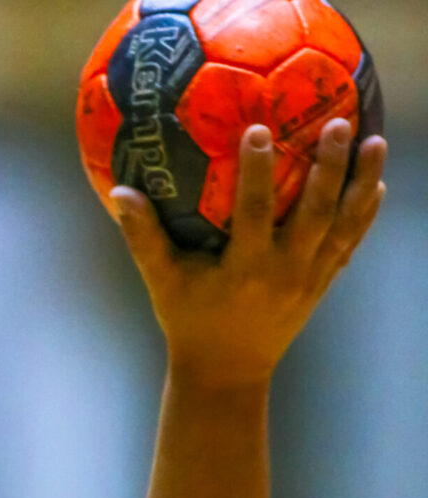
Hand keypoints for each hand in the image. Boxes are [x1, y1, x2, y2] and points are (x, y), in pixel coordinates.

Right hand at [111, 119, 386, 387]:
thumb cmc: (190, 323)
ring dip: (361, 183)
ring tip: (376, 141)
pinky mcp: (321, 284)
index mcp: (245, 268)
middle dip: (329, 167)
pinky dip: (364, 215)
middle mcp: (284, 271)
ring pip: (342, 225)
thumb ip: (143, 238)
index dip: (257, 171)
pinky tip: (376, 185)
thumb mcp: (163, 283)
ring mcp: (309, 278)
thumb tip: (120, 193)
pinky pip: (348, 244)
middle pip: (314, 213)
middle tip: (337, 123)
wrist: (226, 374)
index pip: (255, 212)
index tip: (259, 130)